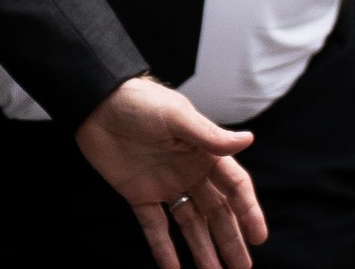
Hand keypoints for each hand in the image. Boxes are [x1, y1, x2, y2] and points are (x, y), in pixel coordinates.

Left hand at [76, 75, 267, 267]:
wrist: (97, 105)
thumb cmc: (141, 103)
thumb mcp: (176, 118)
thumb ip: (209, 136)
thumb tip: (248, 140)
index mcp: (204, 152)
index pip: (234, 186)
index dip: (247, 211)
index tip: (258, 237)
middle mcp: (190, 171)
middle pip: (216, 212)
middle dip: (230, 239)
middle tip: (242, 268)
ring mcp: (166, 185)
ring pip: (190, 224)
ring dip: (202, 250)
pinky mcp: (140, 195)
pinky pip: (155, 228)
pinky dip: (163, 249)